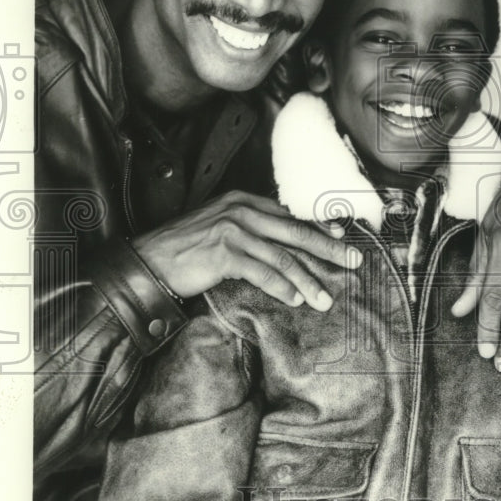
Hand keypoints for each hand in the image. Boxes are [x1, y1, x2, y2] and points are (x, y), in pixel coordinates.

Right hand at [134, 191, 360, 309]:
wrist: (147, 261)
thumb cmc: (183, 249)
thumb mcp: (219, 228)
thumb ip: (249, 230)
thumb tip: (281, 246)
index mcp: (242, 201)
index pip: (289, 214)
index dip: (319, 226)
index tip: (342, 237)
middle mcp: (241, 211)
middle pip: (296, 231)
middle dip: (329, 248)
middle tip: (354, 261)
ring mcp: (233, 231)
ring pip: (284, 256)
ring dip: (309, 280)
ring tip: (325, 299)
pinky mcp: (225, 253)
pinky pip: (263, 272)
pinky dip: (282, 287)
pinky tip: (295, 299)